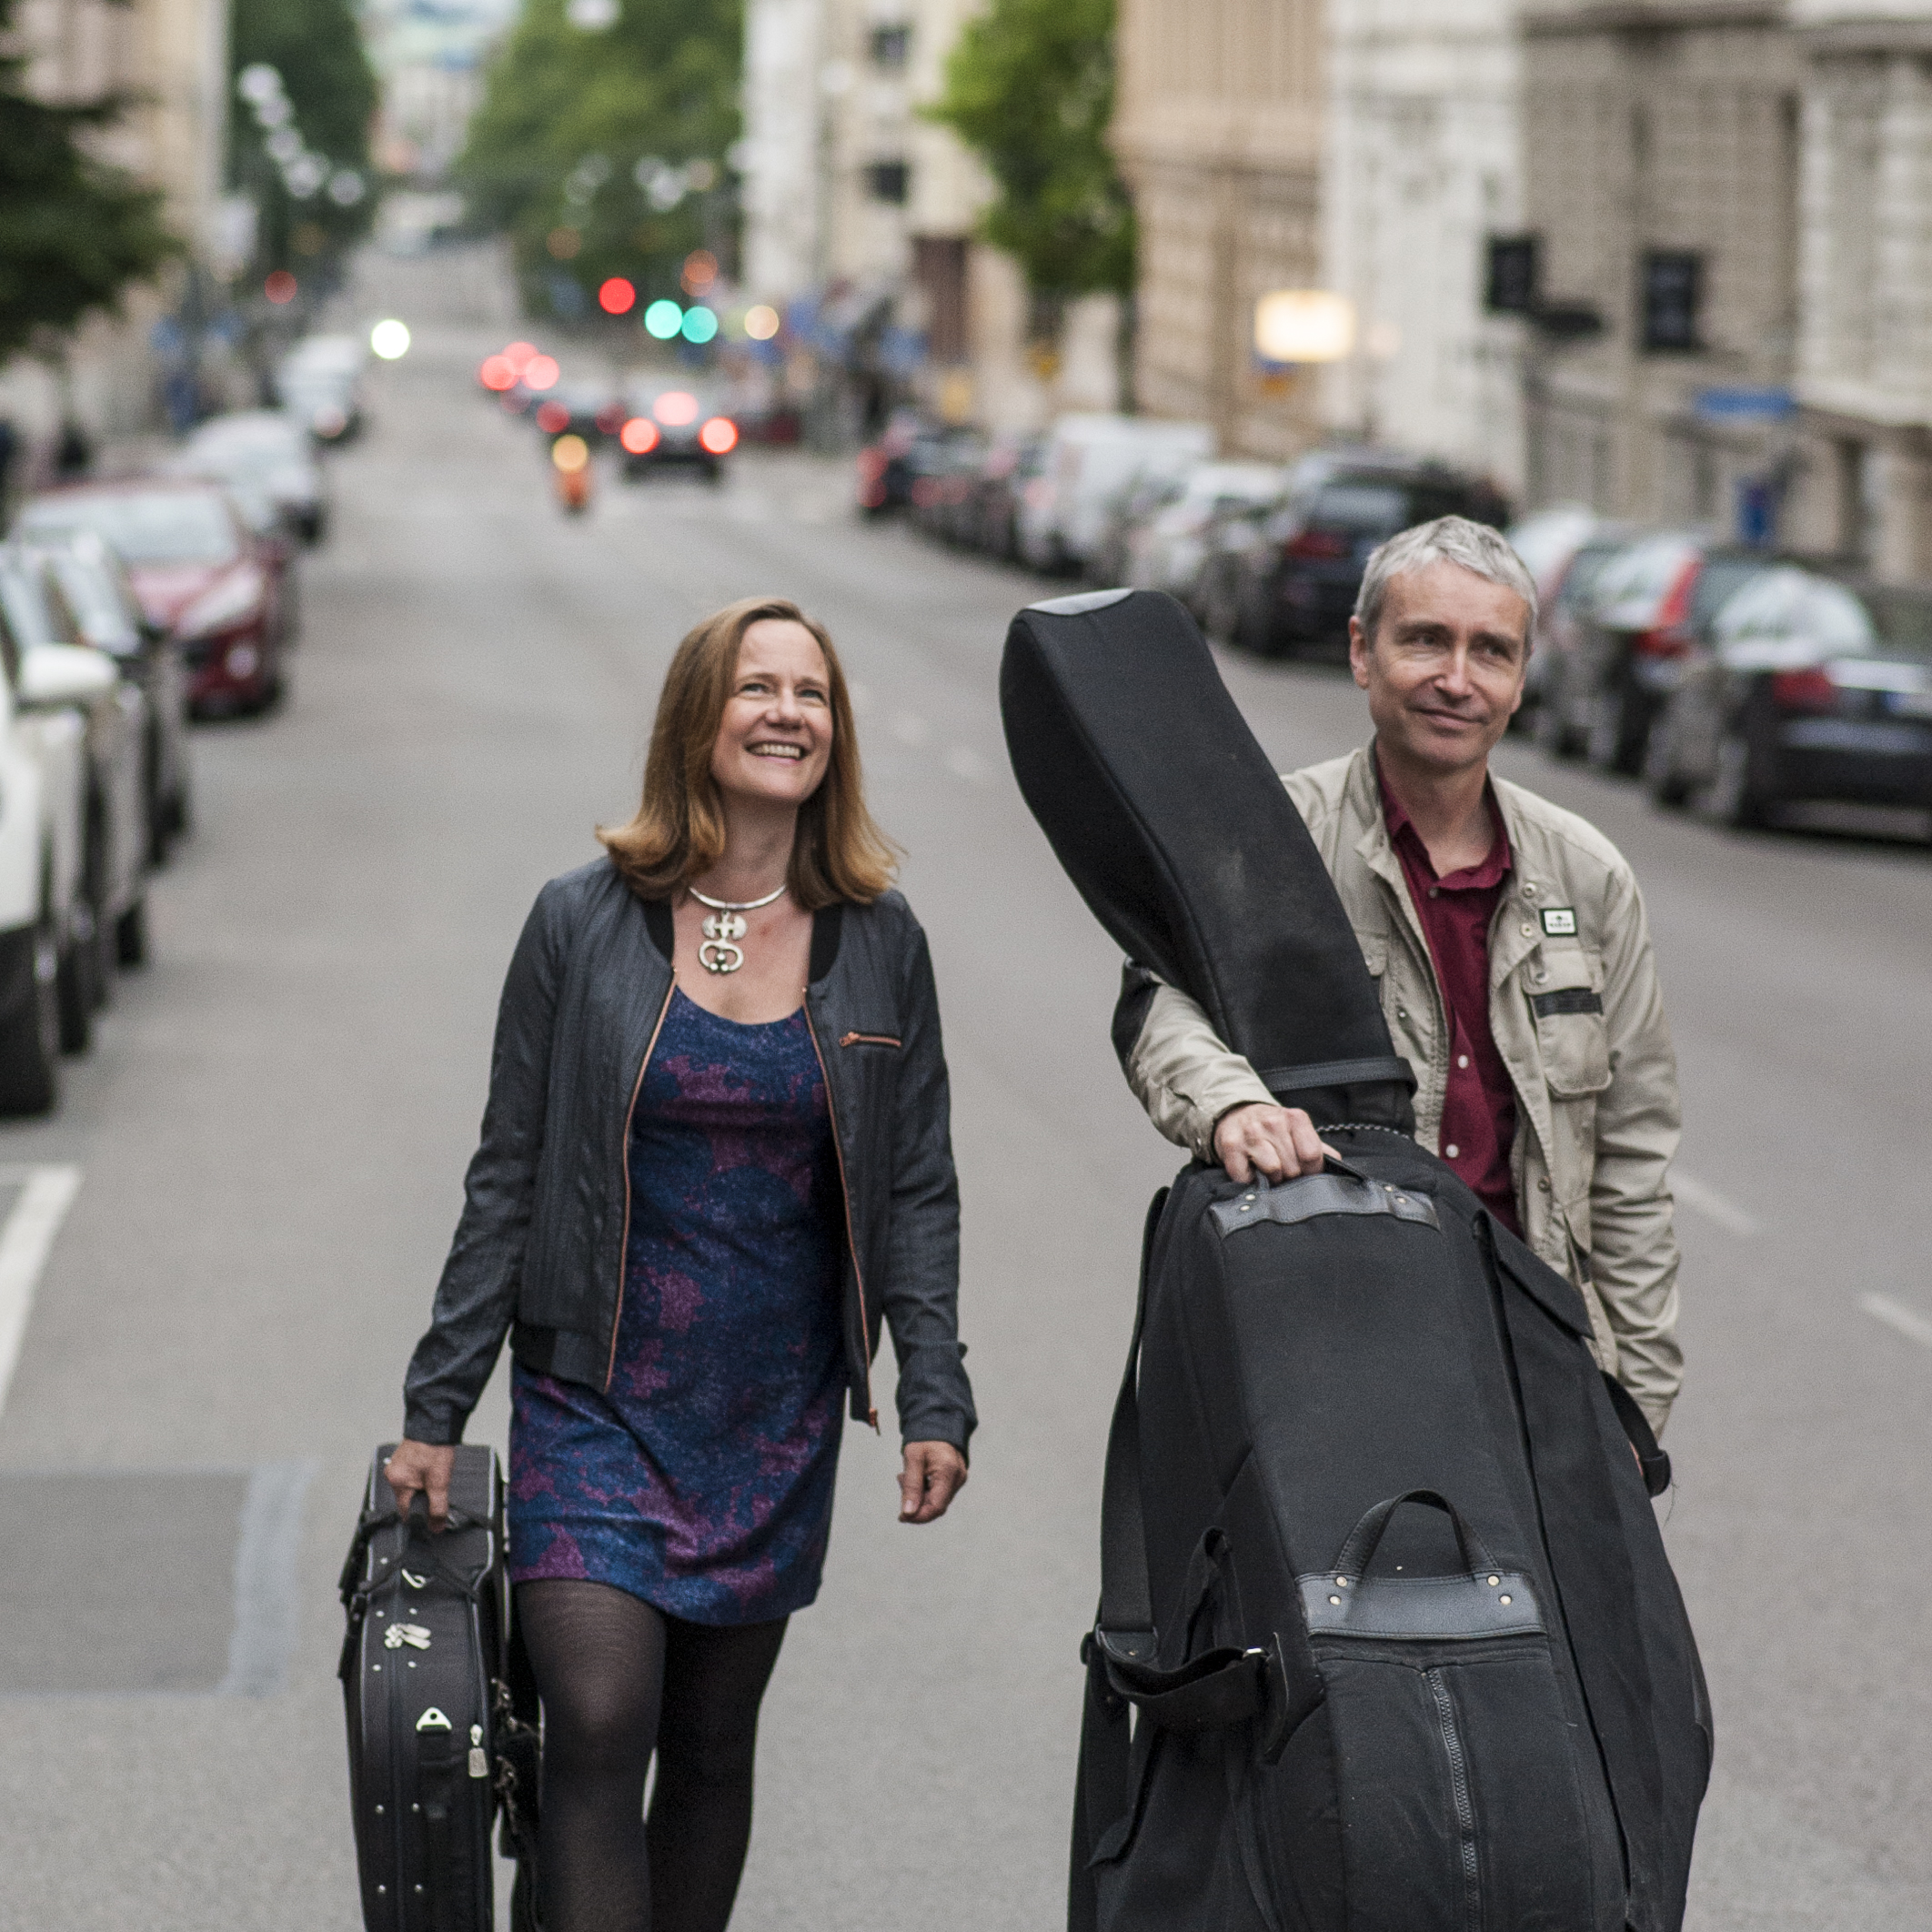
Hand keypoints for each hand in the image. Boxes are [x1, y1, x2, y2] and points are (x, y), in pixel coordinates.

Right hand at [385, 1439, 456, 1530]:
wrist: (437, 1424)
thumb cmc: (436, 1450)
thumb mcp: (439, 1482)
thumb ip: (437, 1507)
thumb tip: (436, 1528)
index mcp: (397, 1482)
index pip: (405, 1510)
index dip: (419, 1516)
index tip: (431, 1520)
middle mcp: (392, 1474)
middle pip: (407, 1498)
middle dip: (422, 1499)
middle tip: (438, 1495)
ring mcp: (397, 1464)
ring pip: (410, 1486)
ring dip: (423, 1487)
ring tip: (437, 1480)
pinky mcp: (404, 1457)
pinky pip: (411, 1474)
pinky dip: (421, 1477)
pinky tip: (432, 1472)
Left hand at [898, 1440, 966, 1523]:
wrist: (937, 1423)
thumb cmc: (924, 1439)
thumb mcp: (912, 1458)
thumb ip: (911, 1486)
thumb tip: (908, 1513)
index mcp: (948, 1472)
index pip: (936, 1507)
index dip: (918, 1516)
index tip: (901, 1516)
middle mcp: (958, 1478)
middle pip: (936, 1506)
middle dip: (916, 1503)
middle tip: (901, 1481)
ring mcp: (958, 1479)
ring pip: (936, 1501)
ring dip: (919, 1495)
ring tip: (907, 1475)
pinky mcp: (955, 1479)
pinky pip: (939, 1493)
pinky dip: (924, 1490)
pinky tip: (917, 1476)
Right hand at [1213, 1103, 1337, 1183]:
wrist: (1236, 1114)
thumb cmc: (1272, 1129)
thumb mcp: (1297, 1130)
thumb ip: (1318, 1148)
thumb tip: (1337, 1165)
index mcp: (1295, 1118)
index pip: (1312, 1155)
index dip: (1312, 1172)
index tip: (1306, 1174)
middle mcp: (1273, 1121)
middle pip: (1293, 1167)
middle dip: (1291, 1176)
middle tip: (1284, 1171)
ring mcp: (1251, 1133)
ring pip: (1273, 1170)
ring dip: (1271, 1178)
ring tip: (1268, 1171)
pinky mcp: (1231, 1145)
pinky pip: (1246, 1176)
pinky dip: (1249, 1180)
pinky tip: (1250, 1169)